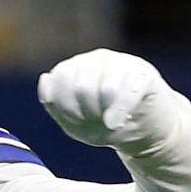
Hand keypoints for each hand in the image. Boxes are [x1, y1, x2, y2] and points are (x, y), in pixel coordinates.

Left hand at [38, 50, 182, 156]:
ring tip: (109, 120)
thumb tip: (47, 78)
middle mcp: (98, 60)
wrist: (140, 131)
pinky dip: (119, 113)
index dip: (65, 106)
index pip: (60, 78)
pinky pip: (127, 92)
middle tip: (96, 120)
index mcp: (76, 67)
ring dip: (104, 114)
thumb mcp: (72, 121)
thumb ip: (53, 103)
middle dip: (86, 112)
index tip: (76, 118)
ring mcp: (122, 64)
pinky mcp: (143, 75)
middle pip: (81, 87)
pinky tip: (116, 123)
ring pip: (105, 89)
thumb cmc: (103, 125)